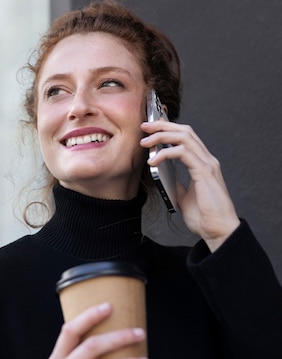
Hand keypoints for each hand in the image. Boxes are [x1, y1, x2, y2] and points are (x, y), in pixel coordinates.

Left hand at [140, 120, 239, 250]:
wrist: (217, 231)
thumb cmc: (204, 216)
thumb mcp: (183, 196)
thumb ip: (176, 183)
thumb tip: (163, 176)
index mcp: (202, 163)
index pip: (186, 137)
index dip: (168, 128)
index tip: (150, 128)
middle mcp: (207, 160)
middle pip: (185, 131)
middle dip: (162, 125)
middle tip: (144, 127)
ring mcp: (207, 164)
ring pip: (184, 137)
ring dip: (162, 136)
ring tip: (145, 142)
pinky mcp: (204, 172)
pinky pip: (183, 153)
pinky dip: (165, 153)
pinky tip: (153, 161)